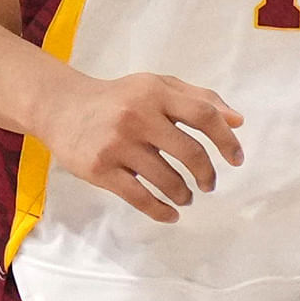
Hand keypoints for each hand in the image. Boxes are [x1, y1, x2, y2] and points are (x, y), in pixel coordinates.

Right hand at [33, 69, 243, 223]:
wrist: (62, 107)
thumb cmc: (118, 98)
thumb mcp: (156, 86)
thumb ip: (198, 99)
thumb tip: (238, 121)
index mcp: (155, 93)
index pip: (203, 115)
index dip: (226, 139)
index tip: (235, 159)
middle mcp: (137, 116)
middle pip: (190, 152)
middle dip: (207, 174)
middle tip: (209, 184)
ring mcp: (118, 144)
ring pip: (167, 179)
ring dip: (184, 193)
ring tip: (187, 196)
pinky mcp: (101, 169)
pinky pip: (139, 197)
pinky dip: (161, 210)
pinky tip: (171, 213)